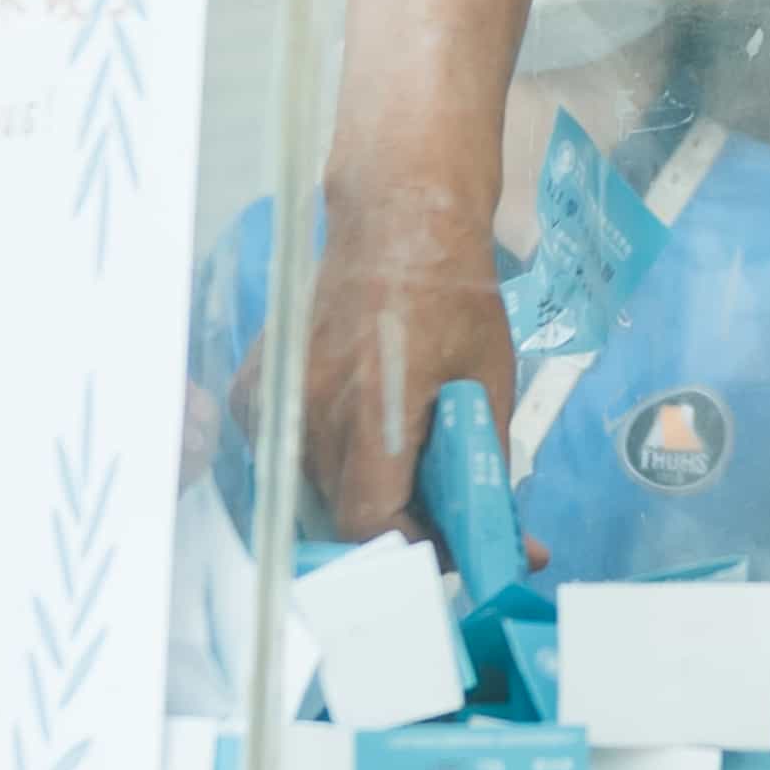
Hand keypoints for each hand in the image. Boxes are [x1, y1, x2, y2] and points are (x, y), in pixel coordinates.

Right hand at [290, 199, 510, 541]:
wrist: (396, 220)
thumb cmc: (452, 293)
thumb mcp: (489, 380)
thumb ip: (485, 463)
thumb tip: (509, 537)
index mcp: (374, 410)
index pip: (370, 524)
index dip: (413, 548)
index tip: (448, 541)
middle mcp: (314, 411)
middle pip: (340, 518)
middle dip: (394, 528)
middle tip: (439, 513)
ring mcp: (279, 399)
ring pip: (312, 490)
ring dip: (357, 494)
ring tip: (404, 466)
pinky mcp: (260, 387)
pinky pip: (286, 455)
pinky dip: (321, 463)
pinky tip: (360, 435)